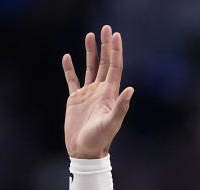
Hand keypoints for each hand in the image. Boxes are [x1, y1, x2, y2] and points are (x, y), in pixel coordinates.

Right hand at [61, 25, 132, 158]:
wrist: (85, 151)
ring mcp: (88, 94)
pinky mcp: (75, 99)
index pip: (114, 67)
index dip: (115, 51)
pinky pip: (72, 80)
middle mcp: (100, 91)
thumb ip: (121, 107)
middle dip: (105, 45)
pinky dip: (70, 68)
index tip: (115, 35)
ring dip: (90, 52)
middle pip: (104, 63)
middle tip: (105, 28)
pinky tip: (68, 57)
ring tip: (89, 35)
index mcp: (110, 94)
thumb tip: (131, 89)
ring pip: (90, 67)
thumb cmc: (100, 139)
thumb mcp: (112, 123)